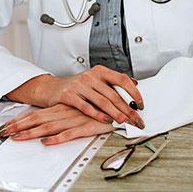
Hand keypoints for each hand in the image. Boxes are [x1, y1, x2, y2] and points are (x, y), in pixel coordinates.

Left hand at [0, 103, 113, 145]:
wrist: (118, 106)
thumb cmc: (98, 109)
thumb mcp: (77, 111)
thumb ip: (64, 115)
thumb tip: (48, 125)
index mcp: (61, 109)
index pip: (36, 114)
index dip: (20, 120)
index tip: (7, 125)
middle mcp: (64, 113)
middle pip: (37, 119)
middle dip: (19, 126)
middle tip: (4, 131)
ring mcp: (73, 120)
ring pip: (49, 127)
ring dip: (31, 133)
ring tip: (17, 137)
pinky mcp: (85, 127)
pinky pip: (69, 134)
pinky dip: (57, 138)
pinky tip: (47, 142)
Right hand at [6, 66, 144, 127]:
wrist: (52, 88)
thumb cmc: (77, 86)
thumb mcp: (96, 79)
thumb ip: (113, 81)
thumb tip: (134, 83)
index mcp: (100, 71)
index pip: (121, 79)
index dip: (133, 92)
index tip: (140, 104)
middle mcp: (90, 76)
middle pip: (113, 94)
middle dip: (127, 108)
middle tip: (136, 119)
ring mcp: (79, 85)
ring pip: (102, 101)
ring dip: (115, 113)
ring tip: (123, 121)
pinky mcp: (69, 95)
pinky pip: (86, 106)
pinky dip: (97, 114)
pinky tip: (106, 120)